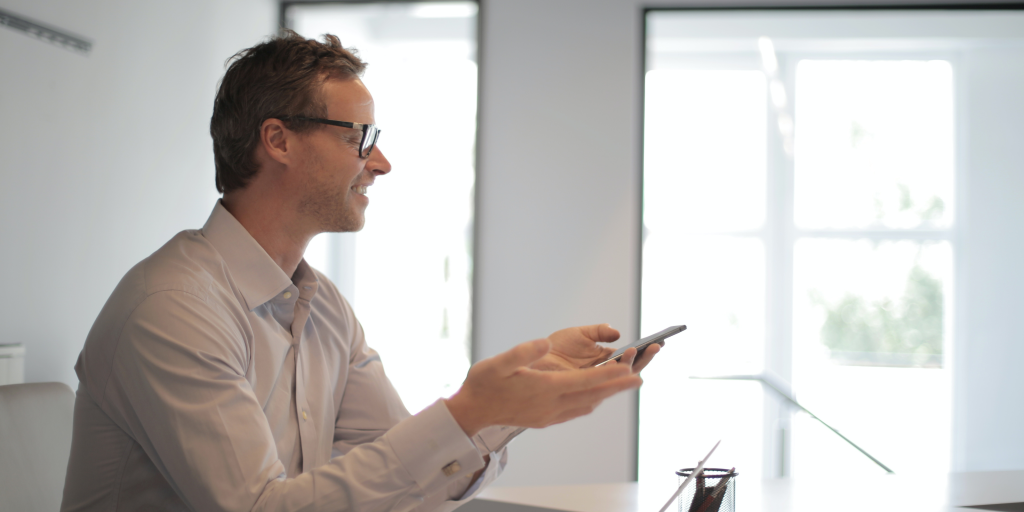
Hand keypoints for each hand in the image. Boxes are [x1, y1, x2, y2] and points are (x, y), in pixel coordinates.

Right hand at [445, 338, 641, 435]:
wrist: (472, 412)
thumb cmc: (484, 383)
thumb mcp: (498, 362)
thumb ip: (522, 352)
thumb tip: (544, 343)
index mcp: (543, 388)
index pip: (584, 381)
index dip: (608, 375)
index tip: (629, 369)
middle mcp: (551, 404)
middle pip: (592, 395)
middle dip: (617, 386)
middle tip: (640, 377)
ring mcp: (549, 415)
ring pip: (586, 405)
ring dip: (606, 394)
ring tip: (623, 385)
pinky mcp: (545, 419)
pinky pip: (575, 411)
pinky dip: (591, 402)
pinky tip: (595, 397)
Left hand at [531, 324, 662, 373]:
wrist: (536, 359)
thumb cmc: (556, 347)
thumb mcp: (581, 333)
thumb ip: (600, 332)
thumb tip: (618, 333)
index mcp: (606, 358)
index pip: (631, 357)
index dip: (644, 351)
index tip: (658, 342)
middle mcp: (604, 372)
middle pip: (631, 369)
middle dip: (644, 358)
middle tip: (655, 348)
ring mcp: (597, 382)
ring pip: (621, 378)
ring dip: (630, 365)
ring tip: (635, 353)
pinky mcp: (588, 390)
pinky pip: (606, 385)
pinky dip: (614, 376)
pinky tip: (619, 366)